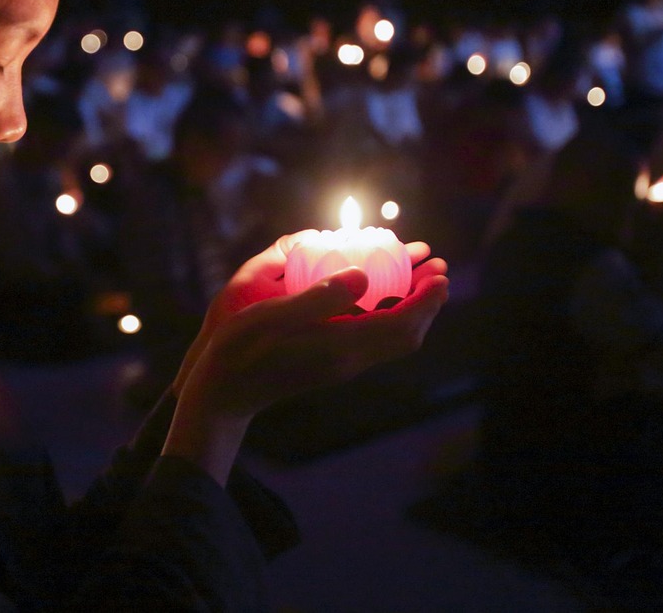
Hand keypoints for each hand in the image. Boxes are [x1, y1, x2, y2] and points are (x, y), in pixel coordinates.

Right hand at [163, 234, 447, 482]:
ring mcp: (341, 366)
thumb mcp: (272, 315)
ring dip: (410, 309)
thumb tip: (363, 276)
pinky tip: (375, 296)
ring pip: (393, 341)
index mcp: (340, 346)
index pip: (401, 324)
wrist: (223, 394)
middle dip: (426, 302)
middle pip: (406, 336)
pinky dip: (388, 316)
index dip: (426, 299)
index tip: (439, 272)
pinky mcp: (331, 366)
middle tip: (434, 267)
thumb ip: (318, 297)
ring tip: (413, 276)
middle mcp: (348, 360)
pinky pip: (375, 340)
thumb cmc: (240, 350)